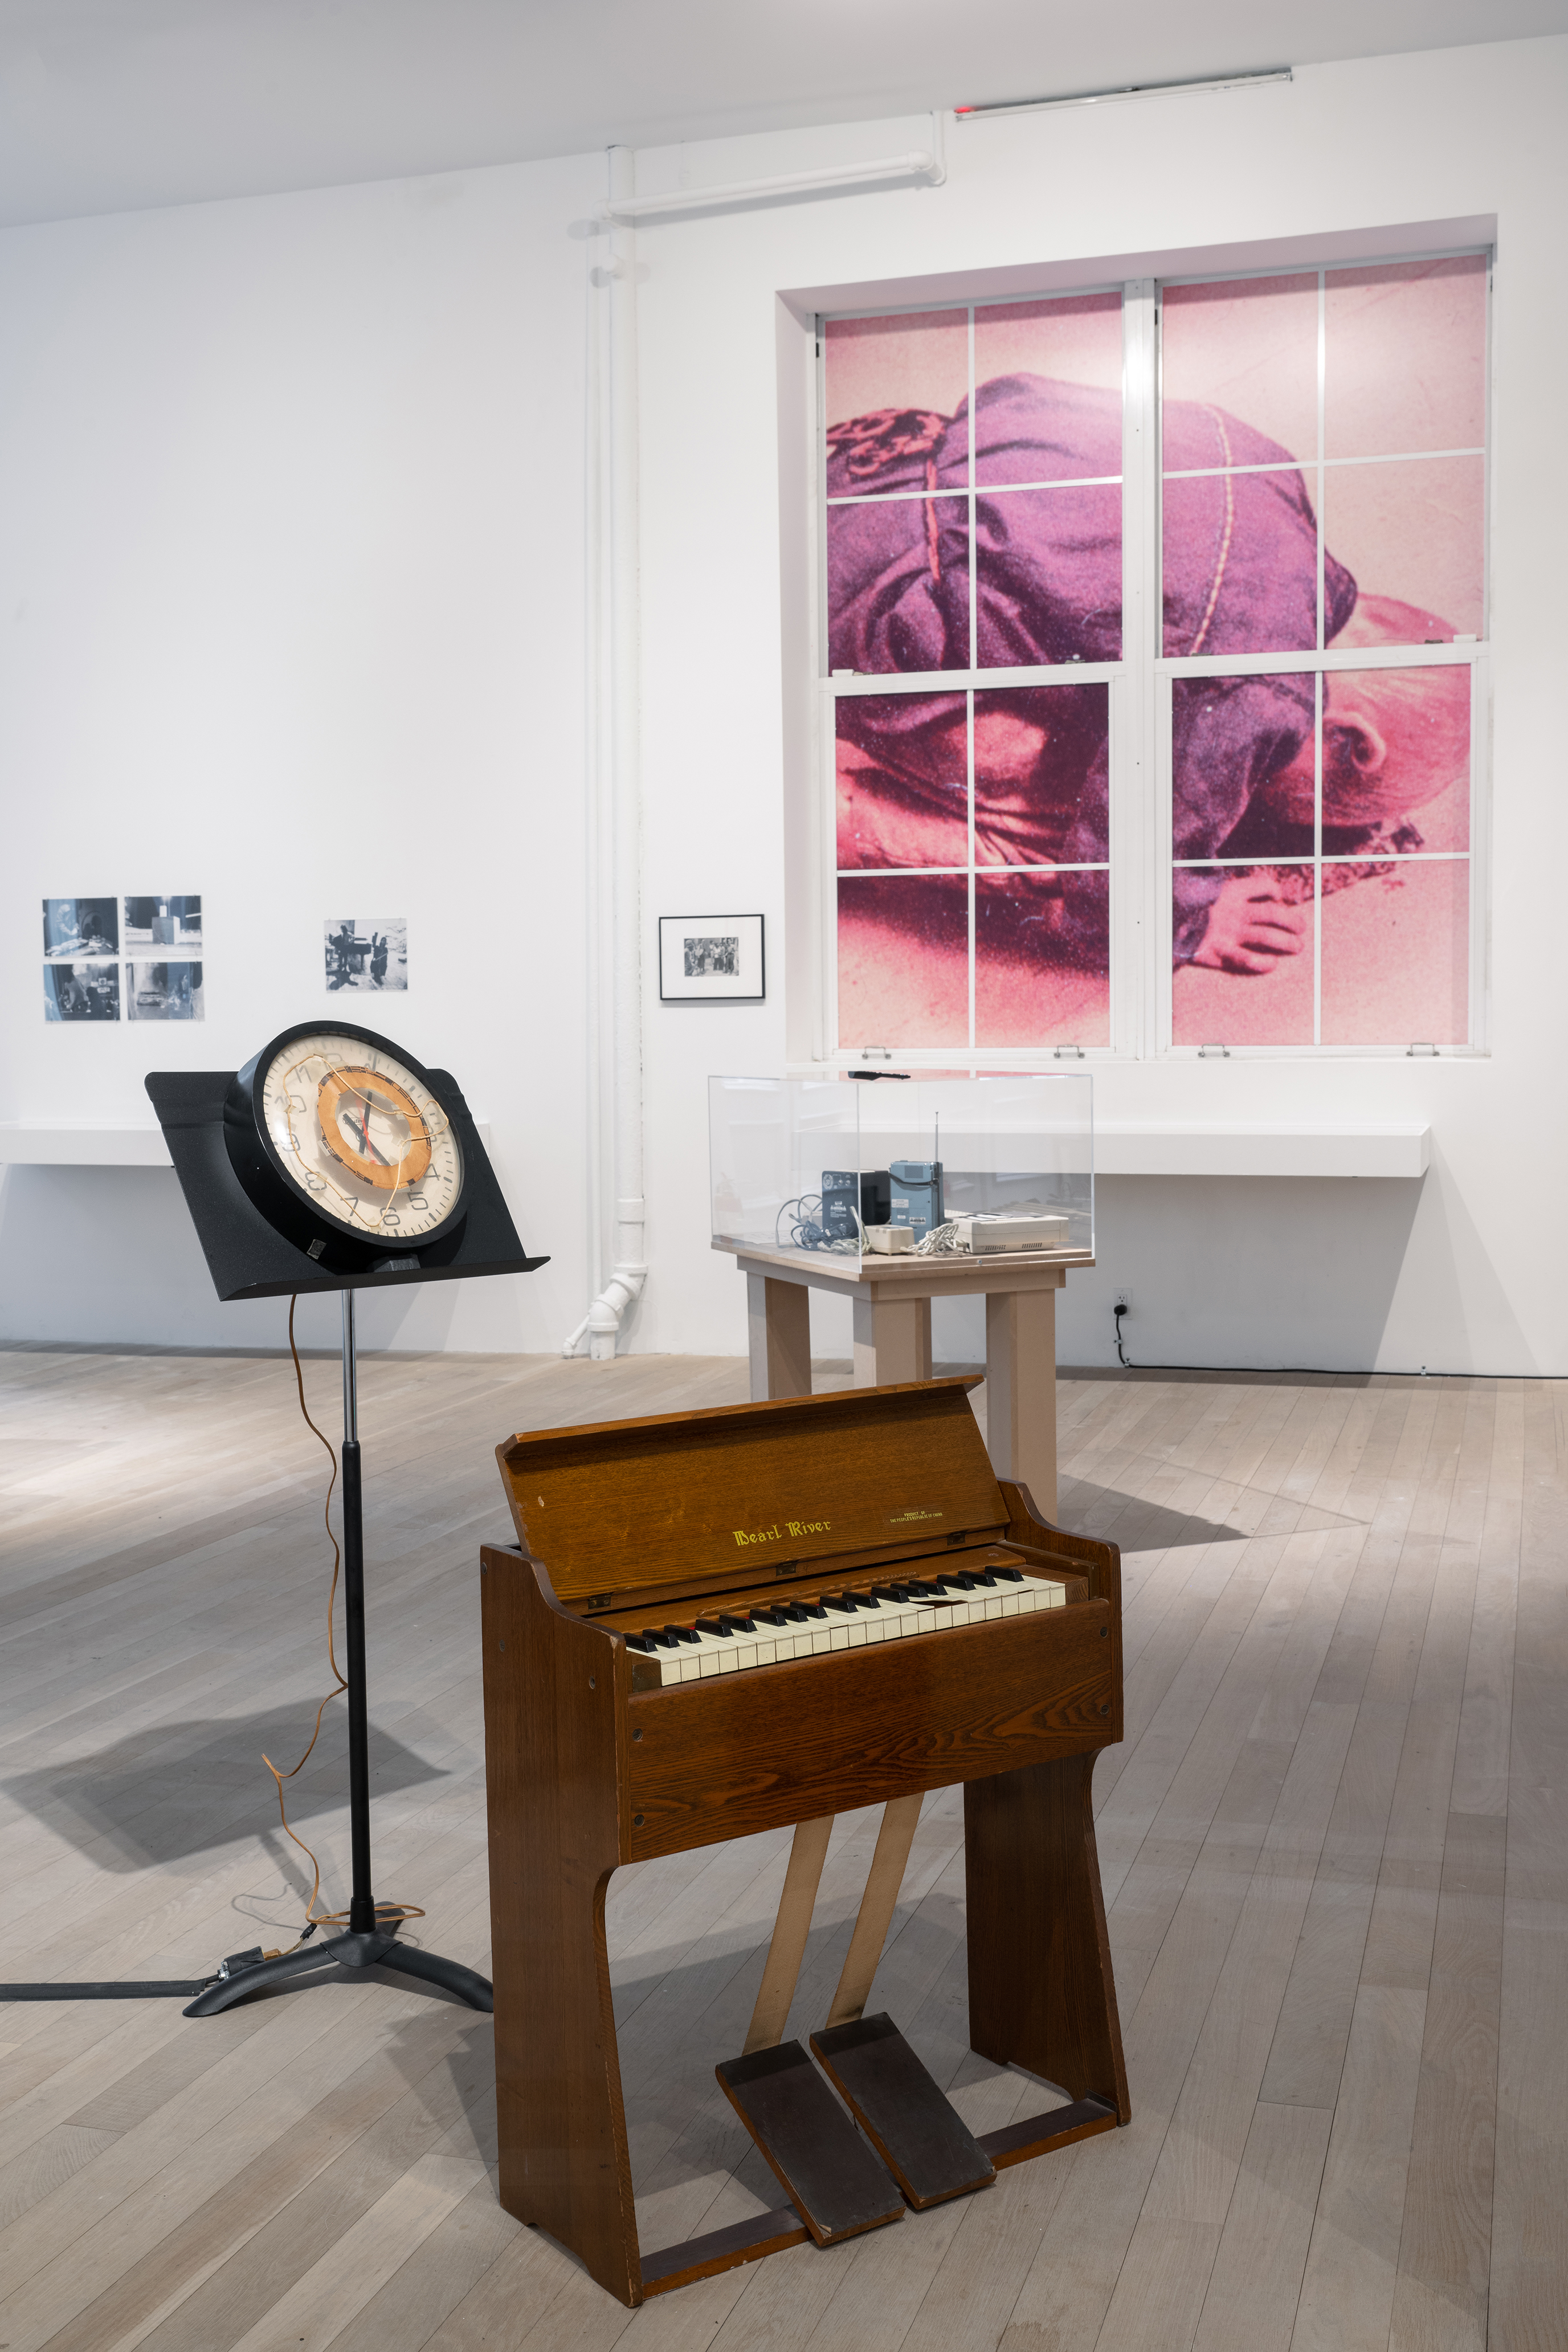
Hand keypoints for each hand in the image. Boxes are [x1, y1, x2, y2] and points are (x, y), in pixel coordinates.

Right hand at [1190, 875, 1306, 974]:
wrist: (1159, 923)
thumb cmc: (1182, 908)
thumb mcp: (1200, 889)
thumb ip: (1220, 889)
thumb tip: (1244, 892)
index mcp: (1230, 892)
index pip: (1263, 886)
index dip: (1275, 892)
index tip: (1279, 899)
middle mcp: (1234, 912)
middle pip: (1273, 914)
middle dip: (1292, 921)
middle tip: (1301, 928)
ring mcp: (1228, 933)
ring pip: (1266, 936)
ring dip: (1286, 942)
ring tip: (1297, 946)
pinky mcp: (1219, 954)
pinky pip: (1247, 959)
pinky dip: (1263, 962)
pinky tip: (1271, 964)